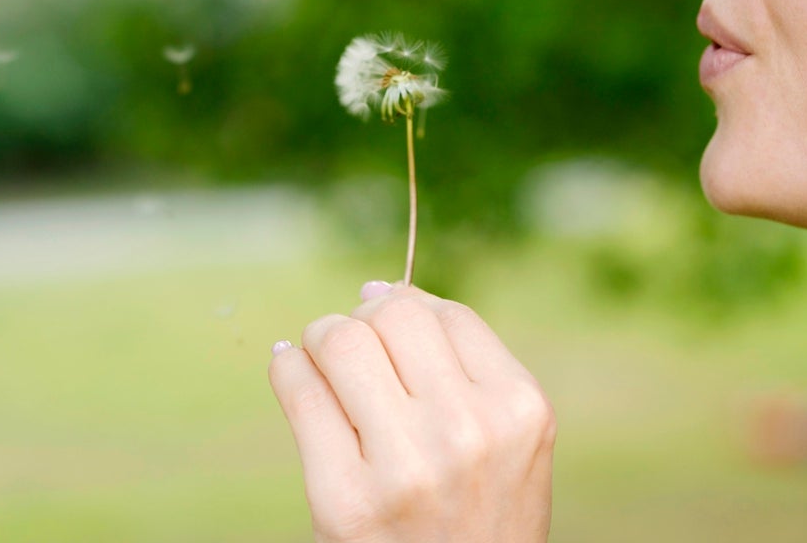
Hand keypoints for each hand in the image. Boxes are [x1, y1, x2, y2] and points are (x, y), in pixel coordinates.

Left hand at [268, 283, 555, 542]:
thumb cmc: (480, 518)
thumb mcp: (510, 442)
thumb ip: (465, 367)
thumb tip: (380, 287)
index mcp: (520, 407)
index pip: (447, 314)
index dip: (409, 309)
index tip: (388, 331)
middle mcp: (469, 430)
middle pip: (393, 313)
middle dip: (362, 318)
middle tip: (352, 348)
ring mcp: (405, 466)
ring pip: (342, 339)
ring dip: (322, 338)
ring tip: (323, 360)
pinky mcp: (344, 499)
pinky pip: (299, 389)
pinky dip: (287, 368)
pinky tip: (291, 371)